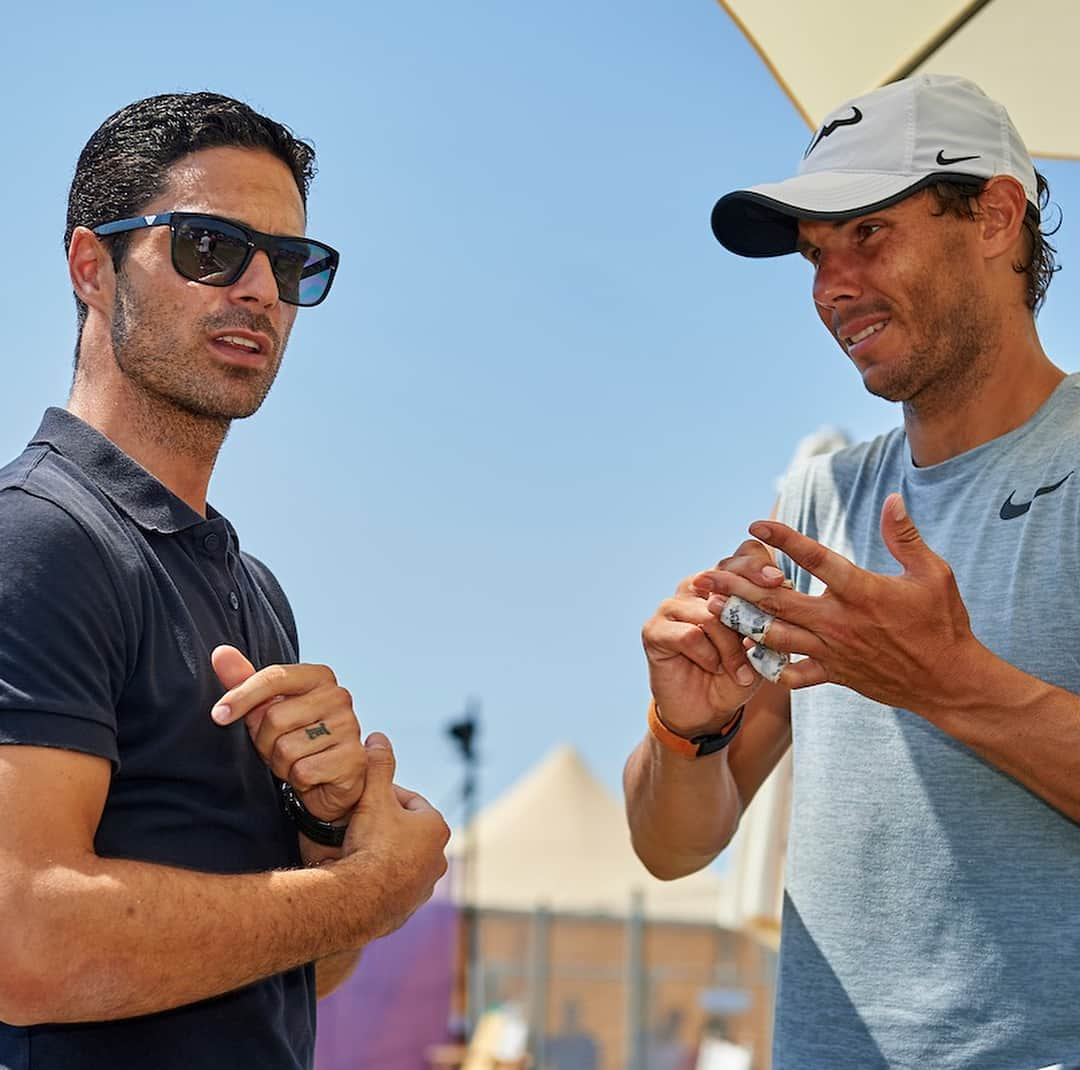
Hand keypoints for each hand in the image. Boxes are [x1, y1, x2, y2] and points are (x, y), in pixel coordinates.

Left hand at [210, 647, 365, 823]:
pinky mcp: (353, 758)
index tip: (219, 715)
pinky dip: (298, 780)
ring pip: (287, 748)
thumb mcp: (267, 709)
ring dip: (281, 763)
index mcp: (319, 677)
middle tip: (277, 746)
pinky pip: (303, 771)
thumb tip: (221, 653)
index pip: (274, 677)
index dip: (241, 696)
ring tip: (295, 760)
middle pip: (275, 717)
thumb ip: (244, 680)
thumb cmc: (297, 739)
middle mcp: (339, 696)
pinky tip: (310, 775)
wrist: (329, 780)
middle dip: (265, 741)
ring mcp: (349, 726)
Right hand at [339, 733, 449, 940]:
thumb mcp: (374, 796)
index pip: (410, 801)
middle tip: (357, 821)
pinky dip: (378, 878)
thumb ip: (378, 766)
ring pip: (400, 859)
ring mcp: (424, 886)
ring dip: (383, 852)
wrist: (359, 900)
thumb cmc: (372, 845)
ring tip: (355, 848)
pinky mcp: (407, 909)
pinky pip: (392, 886)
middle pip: (406, 831)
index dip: (385, 795)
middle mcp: (438, 858)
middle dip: (385, 824)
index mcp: (437, 828)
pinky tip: (358, 874)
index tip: (365, 796)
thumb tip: (379, 738)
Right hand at [642, 539, 787, 735]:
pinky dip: (708, 656)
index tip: (778, 581)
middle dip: (748, 594)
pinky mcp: (654, 629)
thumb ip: (769, 620)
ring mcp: (671, 606)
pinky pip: (689, 635)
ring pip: (710, 613)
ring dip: (731, 647)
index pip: (740, 556)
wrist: (706, 711)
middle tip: (765, 616)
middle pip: (723, 574)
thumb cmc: (736, 675)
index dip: (758, 564)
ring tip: (741, 671)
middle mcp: (694, 587)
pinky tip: (713, 668)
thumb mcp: (763, 648)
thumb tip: (785, 592)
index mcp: (722, 584)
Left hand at [703, 494, 980, 710]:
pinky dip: (767, 665)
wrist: (949, 682)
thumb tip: (892, 499)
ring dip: (740, 622)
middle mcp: (839, 621)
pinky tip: (745, 652)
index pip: (814, 559)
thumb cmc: (943, 623)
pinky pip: (792, 673)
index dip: (783, 539)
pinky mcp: (833, 674)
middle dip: (738, 587)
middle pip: (777, 600)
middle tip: (707, 576)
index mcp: (861, 591)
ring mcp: (833, 650)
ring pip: (775, 635)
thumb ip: (905, 537)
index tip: (755, 526)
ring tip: (711, 609)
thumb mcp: (933, 573)